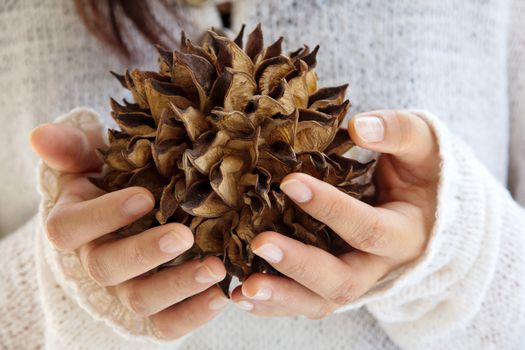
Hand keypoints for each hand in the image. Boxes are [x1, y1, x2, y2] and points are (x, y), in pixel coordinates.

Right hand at [30, 122, 228, 338]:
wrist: (134, 216)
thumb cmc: (112, 181)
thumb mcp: (91, 160)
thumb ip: (72, 148)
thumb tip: (40, 135)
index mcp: (74, 226)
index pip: (71, 228)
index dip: (103, 215)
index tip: (143, 197)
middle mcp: (96, 261)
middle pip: (108, 267)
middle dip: (145, 252)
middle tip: (184, 236)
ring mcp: (124, 289)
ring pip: (140, 299)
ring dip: (178, 286)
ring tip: (214, 268)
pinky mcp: (154, 310)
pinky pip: (167, 324)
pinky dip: (193, 314)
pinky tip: (221, 295)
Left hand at [231, 110, 438, 318]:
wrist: (426, 207)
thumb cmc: (421, 170)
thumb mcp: (421, 145)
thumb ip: (397, 132)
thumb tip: (360, 125)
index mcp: (406, 233)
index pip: (368, 229)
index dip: (331, 209)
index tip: (290, 182)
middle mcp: (381, 266)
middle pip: (343, 282)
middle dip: (300, 265)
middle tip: (260, 245)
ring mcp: (358, 279)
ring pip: (321, 302)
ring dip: (281, 298)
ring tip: (243, 290)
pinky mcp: (335, 282)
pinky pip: (307, 301)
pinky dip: (275, 303)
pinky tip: (242, 296)